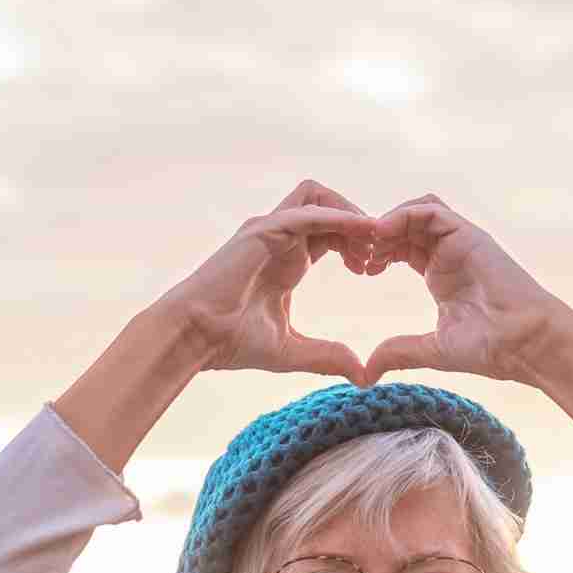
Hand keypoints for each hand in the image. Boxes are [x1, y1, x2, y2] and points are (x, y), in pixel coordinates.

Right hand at [161, 179, 379, 383]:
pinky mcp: (263, 231)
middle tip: (376, 257)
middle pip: (329, 206)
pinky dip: (338, 217)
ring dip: (350, 213)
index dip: (356, 244)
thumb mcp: (292, 351)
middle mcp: (279, 238)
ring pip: (318, 197)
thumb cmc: (231, 342)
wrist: (195, 337)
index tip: (371, 270)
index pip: (331, 232)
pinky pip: (308, 212)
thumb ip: (327, 356)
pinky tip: (360, 233)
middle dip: (359, 225)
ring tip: (370, 244)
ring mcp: (269, 230)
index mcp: (287, 259)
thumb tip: (361, 375)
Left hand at [358, 194, 571, 387]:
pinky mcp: (469, 234)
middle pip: (407, 226)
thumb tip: (367, 372)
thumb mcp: (432, 349)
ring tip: (372, 242)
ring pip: (418, 211)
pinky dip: (403, 215)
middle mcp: (451, 253)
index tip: (362, 271)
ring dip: (389, 221)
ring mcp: (461, 241)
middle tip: (361, 255)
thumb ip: (400, 352)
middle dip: (379, 235)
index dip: (379, 252)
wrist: (526, 344)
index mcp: (442, 275)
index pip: (404, 247)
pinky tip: (383, 233)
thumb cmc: (491, 348)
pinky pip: (430, 210)